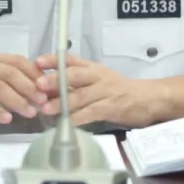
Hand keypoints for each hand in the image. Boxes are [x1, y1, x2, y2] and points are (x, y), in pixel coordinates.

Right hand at [0, 53, 48, 123]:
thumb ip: (6, 77)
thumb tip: (36, 88)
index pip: (17, 60)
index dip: (33, 72)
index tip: (46, 86)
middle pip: (10, 73)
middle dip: (29, 87)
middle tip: (42, 101)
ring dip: (17, 100)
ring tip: (30, 112)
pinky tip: (7, 119)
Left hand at [34, 53, 161, 127]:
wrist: (147, 98)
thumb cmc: (118, 90)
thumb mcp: (96, 81)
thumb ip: (74, 86)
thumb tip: (46, 91)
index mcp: (92, 68)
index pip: (71, 60)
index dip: (54, 60)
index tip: (37, 62)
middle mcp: (97, 77)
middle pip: (75, 75)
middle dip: (56, 79)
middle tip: (38, 85)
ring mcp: (105, 92)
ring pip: (81, 95)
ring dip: (62, 102)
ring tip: (45, 108)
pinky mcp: (112, 107)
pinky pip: (92, 112)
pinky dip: (78, 118)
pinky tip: (66, 123)